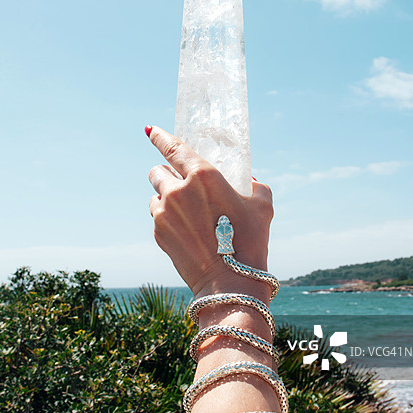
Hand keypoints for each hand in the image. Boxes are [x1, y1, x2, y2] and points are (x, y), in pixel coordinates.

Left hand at [146, 126, 272, 299]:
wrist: (230, 282)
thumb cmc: (250, 242)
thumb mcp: (262, 206)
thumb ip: (254, 185)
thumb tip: (248, 181)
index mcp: (203, 175)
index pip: (173, 147)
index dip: (159, 136)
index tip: (150, 130)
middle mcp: (179, 189)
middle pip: (158, 170)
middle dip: (166, 173)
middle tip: (181, 184)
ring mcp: (165, 211)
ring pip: (155, 194)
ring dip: (165, 197)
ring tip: (185, 212)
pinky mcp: (158, 232)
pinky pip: (157, 216)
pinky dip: (167, 218)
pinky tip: (186, 230)